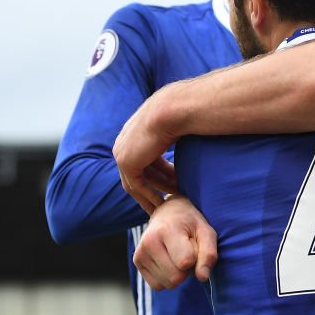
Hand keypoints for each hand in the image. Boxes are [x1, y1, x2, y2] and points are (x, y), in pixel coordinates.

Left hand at [114, 88, 181, 213]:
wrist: (174, 108)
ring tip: (167, 206)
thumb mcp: (177, 123)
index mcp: (134, 131)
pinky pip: (137, 185)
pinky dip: (150, 195)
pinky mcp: (126, 162)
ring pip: (135, 182)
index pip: (143, 158)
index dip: (158, 173)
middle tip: (164, 202)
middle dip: (152, 188)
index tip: (172, 184)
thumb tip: (192, 135)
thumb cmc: (183, 111)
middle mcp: (124, 142)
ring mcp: (122, 152)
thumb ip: (177, 133)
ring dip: (152, 195)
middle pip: (136, 172)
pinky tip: (163, 204)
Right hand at [133, 195, 217, 290]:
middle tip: (186, 251)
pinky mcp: (137, 262)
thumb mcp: (206, 232)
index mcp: (167, 230)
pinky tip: (168, 260)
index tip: (194, 245)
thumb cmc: (190, 223)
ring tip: (177, 254)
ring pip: (167, 284)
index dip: (196, 259)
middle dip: (187, 269)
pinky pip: (158, 286)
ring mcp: (140, 253)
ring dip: (178, 273)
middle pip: (176, 277)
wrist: (167, 213)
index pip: (185, 262)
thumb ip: (208, 254)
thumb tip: (203, 277)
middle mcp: (149, 242)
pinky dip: (167, 277)